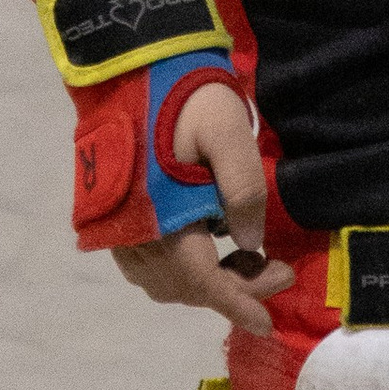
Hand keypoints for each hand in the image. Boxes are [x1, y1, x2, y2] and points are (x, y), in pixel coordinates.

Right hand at [111, 79, 293, 336]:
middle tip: (277, 269)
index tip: (266, 322)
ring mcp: (115, 228)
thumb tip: (252, 244)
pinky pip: (145, 267)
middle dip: (234, 288)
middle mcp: (130, 232)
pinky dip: (180, 270)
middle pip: (185, 286)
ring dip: (207, 282)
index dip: (236, 302)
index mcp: (159, 214)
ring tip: (246, 256)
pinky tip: (210, 247)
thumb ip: (244, 188)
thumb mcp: (228, 130)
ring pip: (164, 282)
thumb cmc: (183, 95)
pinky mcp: (110, 218)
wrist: (129, 67)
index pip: (201, 279)